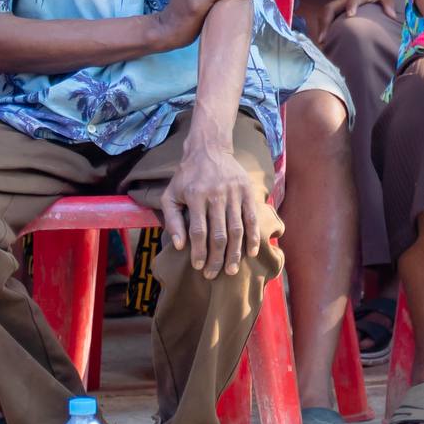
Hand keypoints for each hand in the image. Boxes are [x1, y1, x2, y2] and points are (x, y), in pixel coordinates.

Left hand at [162, 136, 268, 279]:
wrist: (209, 149)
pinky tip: (251, 251)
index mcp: (195, 196)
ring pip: (237, 229)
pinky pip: (252, 217)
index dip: (199, 252)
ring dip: (235, 252)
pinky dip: (253, 236)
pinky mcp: (247, 190)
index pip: (198, 231)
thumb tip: (179, 246)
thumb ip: (172, 220)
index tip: (199, 267)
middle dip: (217, 258)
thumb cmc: (186, 176)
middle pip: (219, 234)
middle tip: (214, 274)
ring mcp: (234, 193)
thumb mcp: (170, 195)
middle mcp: (216, 195)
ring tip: (231, 270)